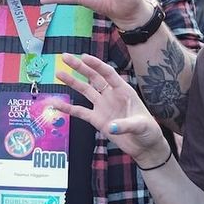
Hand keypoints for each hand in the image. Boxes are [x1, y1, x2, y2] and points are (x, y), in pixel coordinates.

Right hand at [52, 53, 170, 167]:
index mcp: (123, 91)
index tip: (83, 56)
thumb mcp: (141, 126)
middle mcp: (111, 95)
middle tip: (65, 57)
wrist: (144, 146)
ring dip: (72, 82)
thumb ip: (126, 125)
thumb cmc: (148, 131)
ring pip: (85, 91)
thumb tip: (111, 127)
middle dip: (79, 67)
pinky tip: (56, 104)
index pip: (108, 74)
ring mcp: (103, 107)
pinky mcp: (97, 119)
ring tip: (58, 73)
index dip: (96, 64)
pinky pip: (80, 112)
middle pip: (93, 78)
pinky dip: (68, 108)